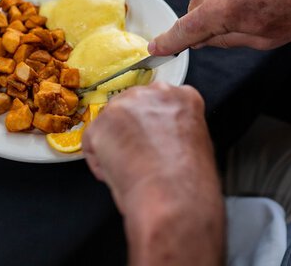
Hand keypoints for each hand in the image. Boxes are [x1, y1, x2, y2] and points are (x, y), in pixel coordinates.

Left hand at [82, 83, 224, 265]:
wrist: (174, 196)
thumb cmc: (189, 182)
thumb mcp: (198, 146)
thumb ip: (178, 131)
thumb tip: (163, 140)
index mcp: (184, 98)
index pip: (162, 101)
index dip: (154, 122)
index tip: (152, 137)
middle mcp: (155, 93)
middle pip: (134, 105)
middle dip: (131, 128)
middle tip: (136, 155)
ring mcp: (126, 105)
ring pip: (111, 122)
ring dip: (114, 143)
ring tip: (128, 168)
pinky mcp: (101, 123)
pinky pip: (92, 141)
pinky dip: (99, 161)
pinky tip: (115, 175)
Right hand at [149, 0, 290, 54]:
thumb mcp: (262, 40)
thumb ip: (224, 40)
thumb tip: (201, 39)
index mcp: (225, 8)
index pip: (185, 29)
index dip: (168, 42)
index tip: (155, 49)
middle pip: (193, 10)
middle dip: (202, 24)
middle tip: (227, 32)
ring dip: (216, 5)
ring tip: (250, 8)